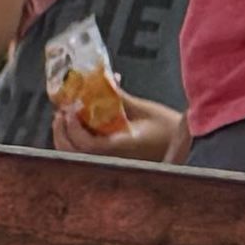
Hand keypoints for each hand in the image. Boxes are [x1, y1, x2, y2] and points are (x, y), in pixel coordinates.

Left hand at [51, 90, 183, 163]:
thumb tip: (101, 81)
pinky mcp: (111, 161)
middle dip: (61, 133)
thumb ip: (118, 98)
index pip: (87, 144)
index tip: (68, 110)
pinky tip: (77, 126)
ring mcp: (110, 163)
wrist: (185, 146)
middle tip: (60, 113)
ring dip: (65, 138)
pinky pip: (85, 155)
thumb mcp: (143, 109)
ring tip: (64, 118)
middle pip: (73, 155)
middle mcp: (112, 159)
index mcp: (121, 148)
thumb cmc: (169, 128)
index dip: (73, 128)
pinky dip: (75, 142)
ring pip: (76, 157)